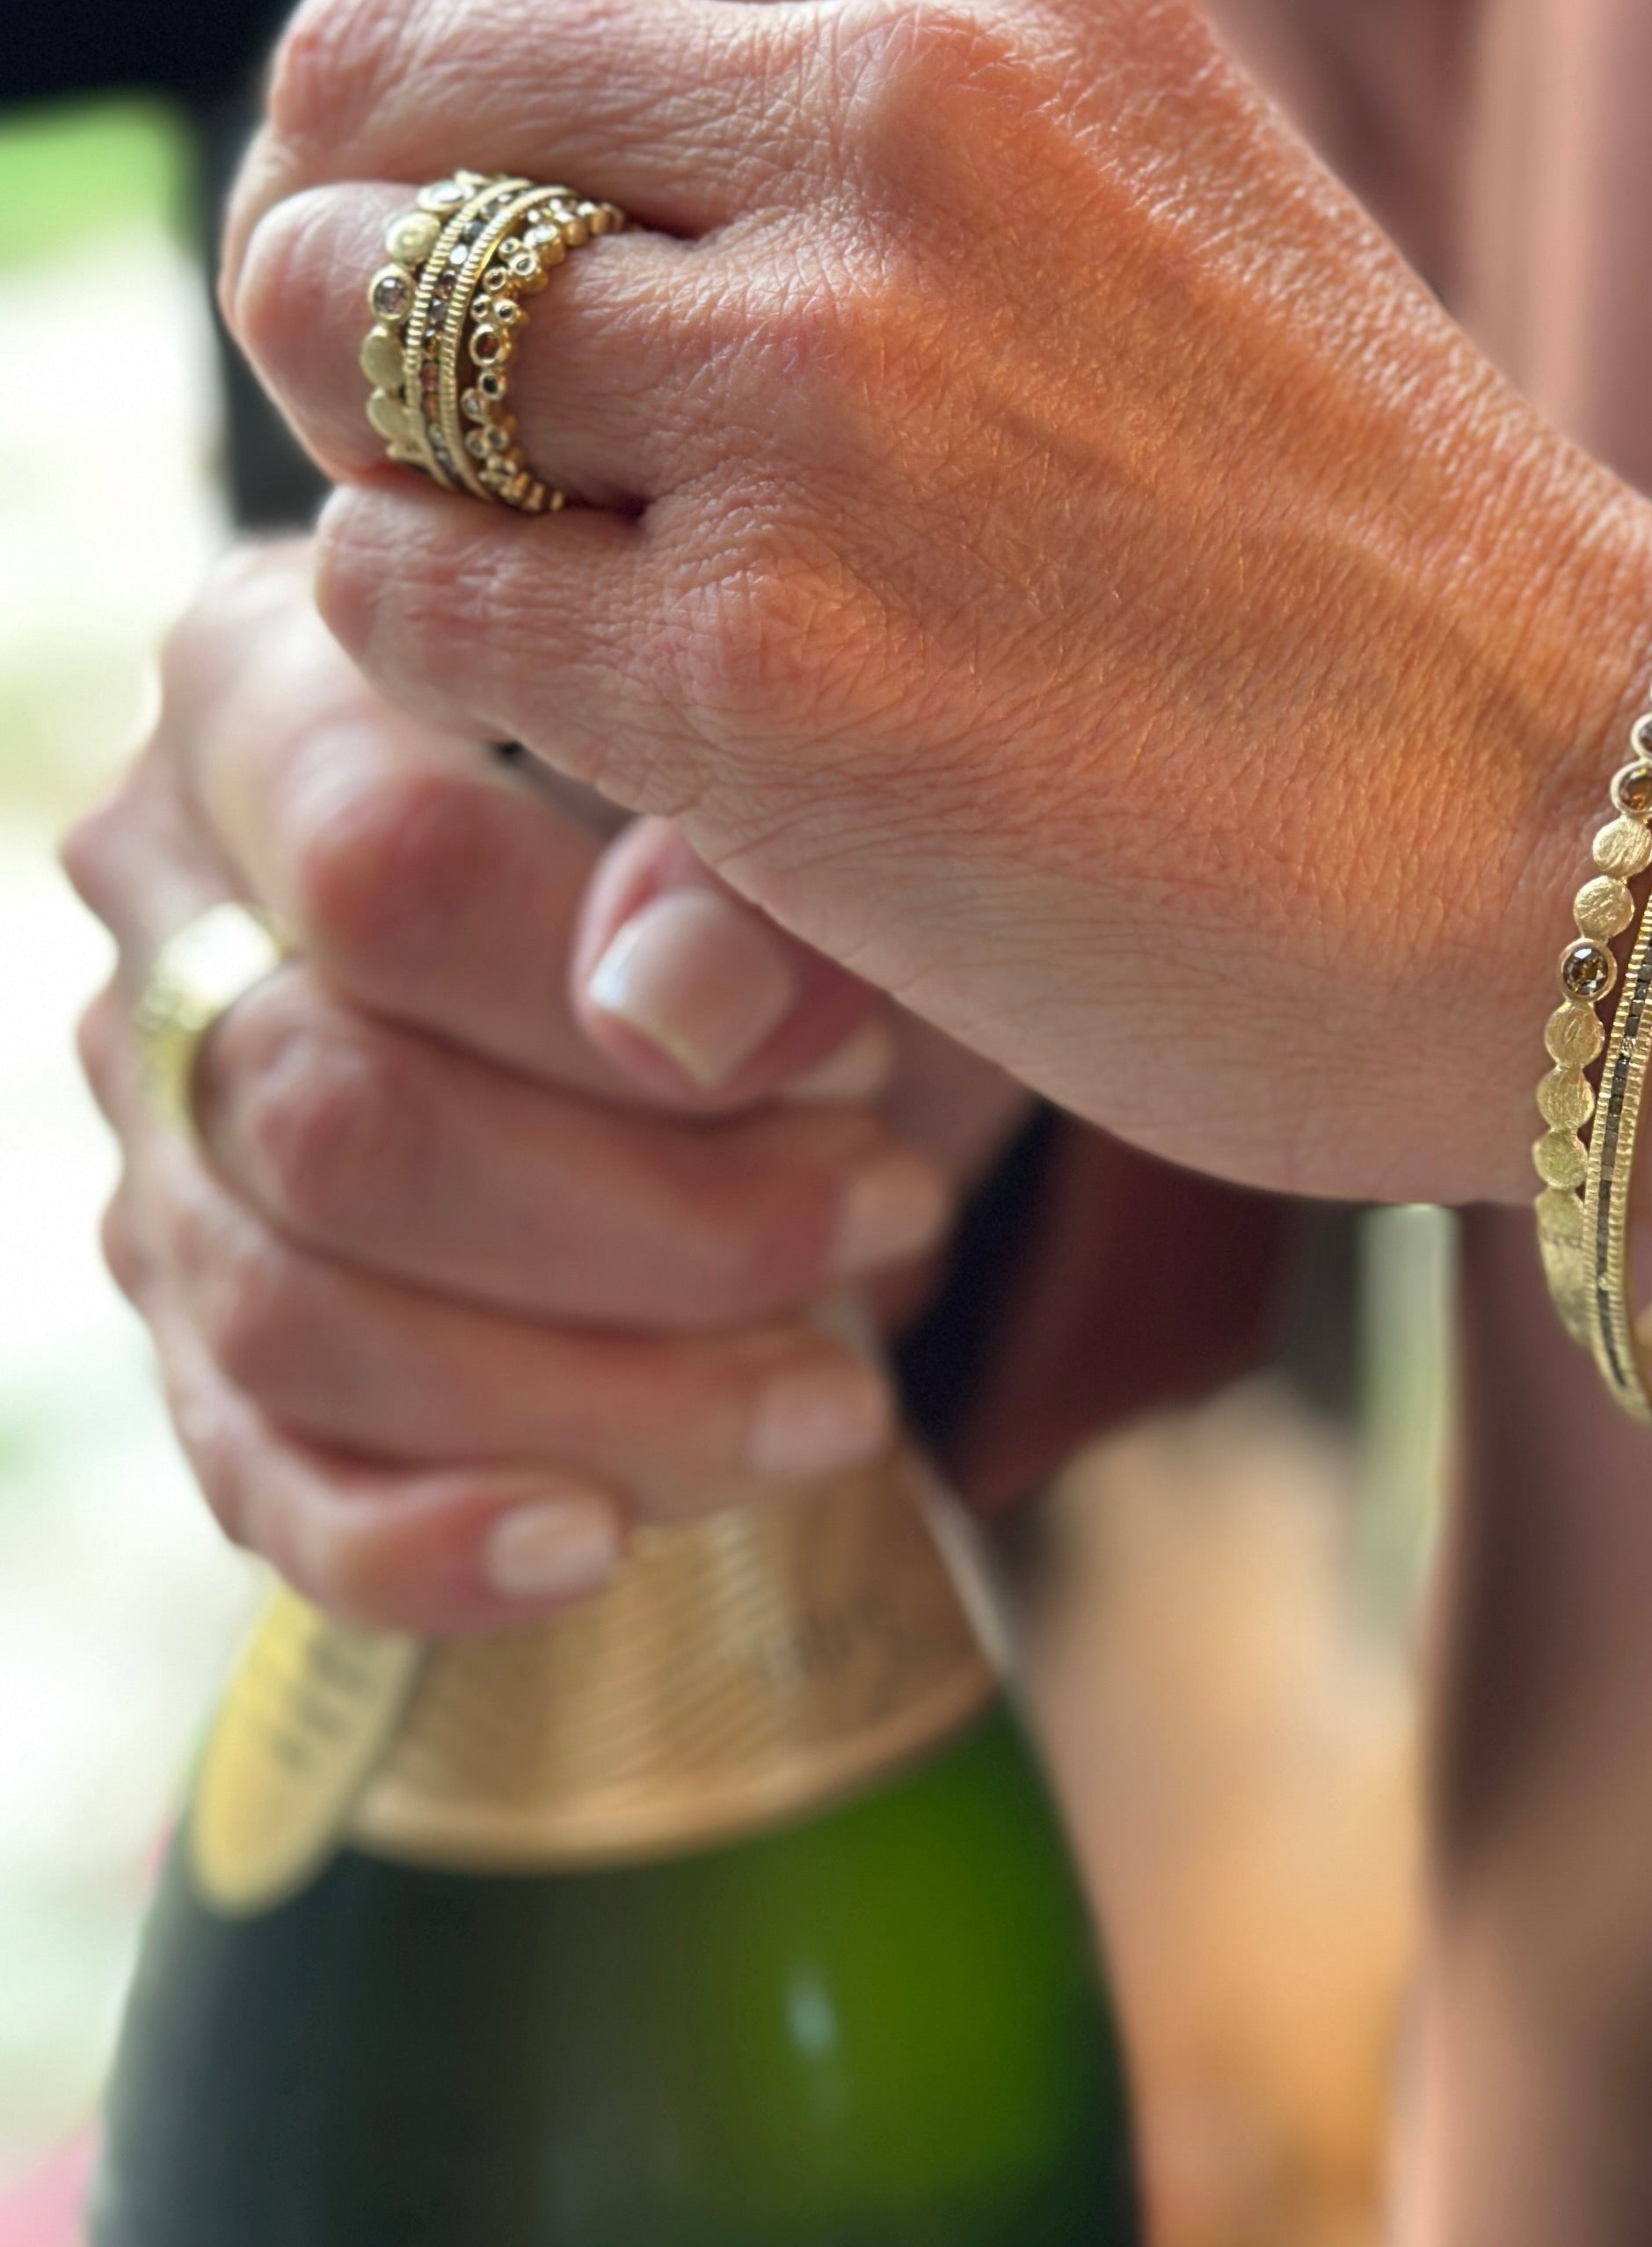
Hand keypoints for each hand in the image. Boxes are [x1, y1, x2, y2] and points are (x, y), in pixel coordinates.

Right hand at [66, 540, 1027, 1634]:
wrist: (779, 990)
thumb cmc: (787, 864)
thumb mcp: (815, 811)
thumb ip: (744, 859)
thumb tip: (680, 1007)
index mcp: (282, 697)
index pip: (380, 872)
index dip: (616, 999)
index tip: (855, 1056)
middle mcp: (172, 913)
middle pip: (338, 1122)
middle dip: (658, 1219)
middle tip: (888, 1212)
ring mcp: (169, 1141)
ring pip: (304, 1321)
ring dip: (606, 1392)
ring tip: (838, 1393)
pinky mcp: (213, 1341)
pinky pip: (264, 1479)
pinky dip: (429, 1542)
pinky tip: (596, 1549)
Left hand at [220, 0, 1651, 1207]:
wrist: (1608, 859)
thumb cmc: (1389, 608)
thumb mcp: (1169, 241)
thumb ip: (886, 178)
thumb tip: (529, 238)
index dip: (435, 98)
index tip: (483, 259)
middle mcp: (901, 126)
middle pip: (385, 88)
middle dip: (358, 265)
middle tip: (449, 440)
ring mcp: (822, 395)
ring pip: (346, 331)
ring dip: (394, 466)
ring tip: (539, 587)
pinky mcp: (768, 670)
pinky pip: (405, 594)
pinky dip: (448, 664)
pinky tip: (602, 732)